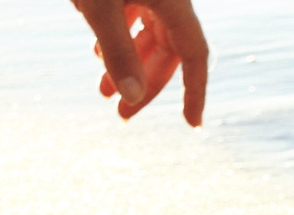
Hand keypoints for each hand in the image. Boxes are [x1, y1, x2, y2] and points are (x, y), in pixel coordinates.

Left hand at [76, 0, 208, 124]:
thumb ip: (118, 50)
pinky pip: (133, 18)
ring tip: (104, 91)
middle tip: (122, 114)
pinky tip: (98, 52)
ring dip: (128, 65)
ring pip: (148, 36)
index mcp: (174, 2)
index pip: (195, 55)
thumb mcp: (102, 7)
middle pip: (167, 51)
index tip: (192, 124)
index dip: (195, 91)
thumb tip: (133, 97)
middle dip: (144, 84)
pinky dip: (119, 39)